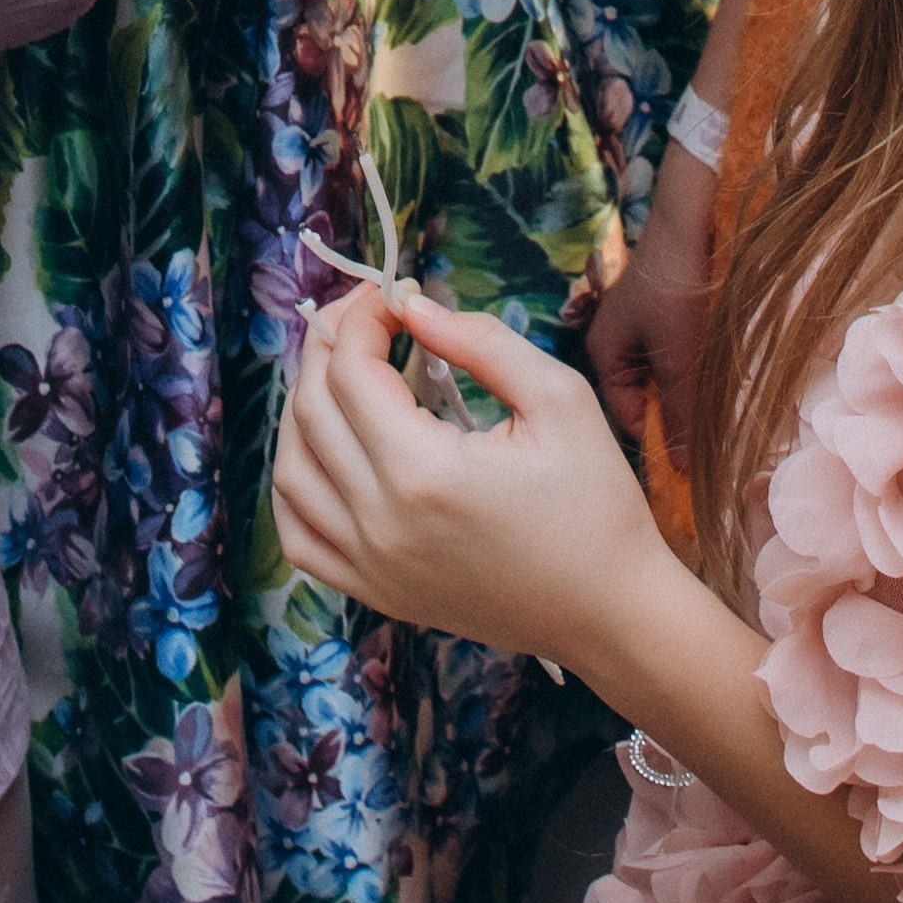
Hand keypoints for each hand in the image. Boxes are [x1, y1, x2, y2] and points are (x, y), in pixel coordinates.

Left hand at [272, 281, 667, 667]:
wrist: (610, 611)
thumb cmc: (596, 502)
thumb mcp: (558, 398)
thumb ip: (480, 341)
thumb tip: (413, 305)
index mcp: (423, 472)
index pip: (351, 370)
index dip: (363, 316)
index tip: (394, 292)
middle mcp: (380, 523)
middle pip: (312, 410)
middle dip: (330, 345)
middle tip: (368, 315)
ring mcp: (372, 566)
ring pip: (292, 471)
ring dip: (302, 408)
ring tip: (343, 370)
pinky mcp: (377, 594)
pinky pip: (301, 538)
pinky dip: (296, 484)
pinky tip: (323, 451)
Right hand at [588, 141, 717, 463]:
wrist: (690, 223)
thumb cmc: (675, 289)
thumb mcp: (678, 359)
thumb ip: (679, 414)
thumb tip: (680, 469)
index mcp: (604, 356)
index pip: (627, 418)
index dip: (657, 441)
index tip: (690, 464)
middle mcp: (617, 346)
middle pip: (646, 401)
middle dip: (676, 418)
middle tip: (709, 439)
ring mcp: (641, 331)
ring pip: (666, 381)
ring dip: (690, 394)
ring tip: (719, 410)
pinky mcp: (665, 318)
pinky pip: (678, 360)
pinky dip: (696, 371)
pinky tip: (720, 376)